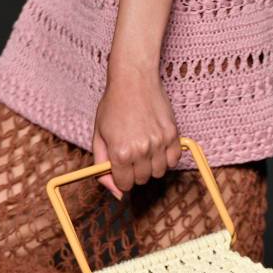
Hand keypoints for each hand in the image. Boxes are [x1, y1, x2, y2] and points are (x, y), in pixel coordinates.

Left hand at [92, 65, 181, 197]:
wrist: (134, 79)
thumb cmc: (113, 106)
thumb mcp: (98, 137)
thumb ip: (102, 167)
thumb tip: (116, 193)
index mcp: (120, 153)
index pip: (124, 185)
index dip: (121, 178)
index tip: (120, 167)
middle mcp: (141, 150)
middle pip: (142, 180)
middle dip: (135, 172)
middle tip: (131, 155)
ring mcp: (159, 143)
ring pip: (158, 173)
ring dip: (151, 166)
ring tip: (144, 149)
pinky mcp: (173, 135)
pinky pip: (173, 160)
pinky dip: (166, 158)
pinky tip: (157, 146)